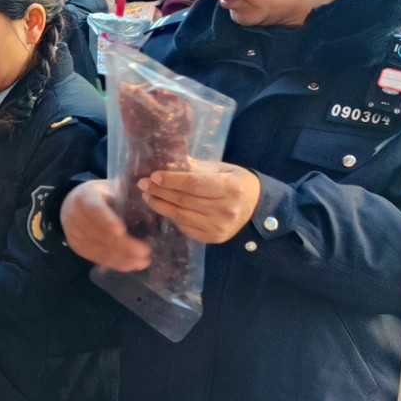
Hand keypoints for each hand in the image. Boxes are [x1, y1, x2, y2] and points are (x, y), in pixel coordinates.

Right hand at [61, 179, 150, 272]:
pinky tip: (129, 266)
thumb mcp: (110, 189)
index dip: (107, 220)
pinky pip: (96, 257)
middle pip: (100, 234)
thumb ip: (125, 198)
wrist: (71, 203)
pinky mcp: (76, 247)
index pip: (95, 209)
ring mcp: (74, 234)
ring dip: (121, 258)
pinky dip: (114, 263)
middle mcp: (75, 216)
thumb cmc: (99, 195)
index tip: (121, 230)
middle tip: (145, 252)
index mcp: (85, 197)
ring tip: (142, 262)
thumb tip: (152, 210)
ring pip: (99, 248)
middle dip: (124, 245)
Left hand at [141, 163, 261, 244]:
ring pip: (181, 215)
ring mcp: (218, 226)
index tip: (154, 176)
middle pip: (184, 200)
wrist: (258, 210)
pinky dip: (172, 217)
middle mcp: (225, 209)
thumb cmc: (239, 184)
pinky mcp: (213, 238)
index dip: (171, 180)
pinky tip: (163, 207)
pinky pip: (185, 227)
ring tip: (147, 196)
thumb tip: (170, 162)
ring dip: (160, 205)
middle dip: (160, 191)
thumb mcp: (225, 170)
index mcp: (230, 188)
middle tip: (143, 184)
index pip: (194, 184)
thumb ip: (199, 168)